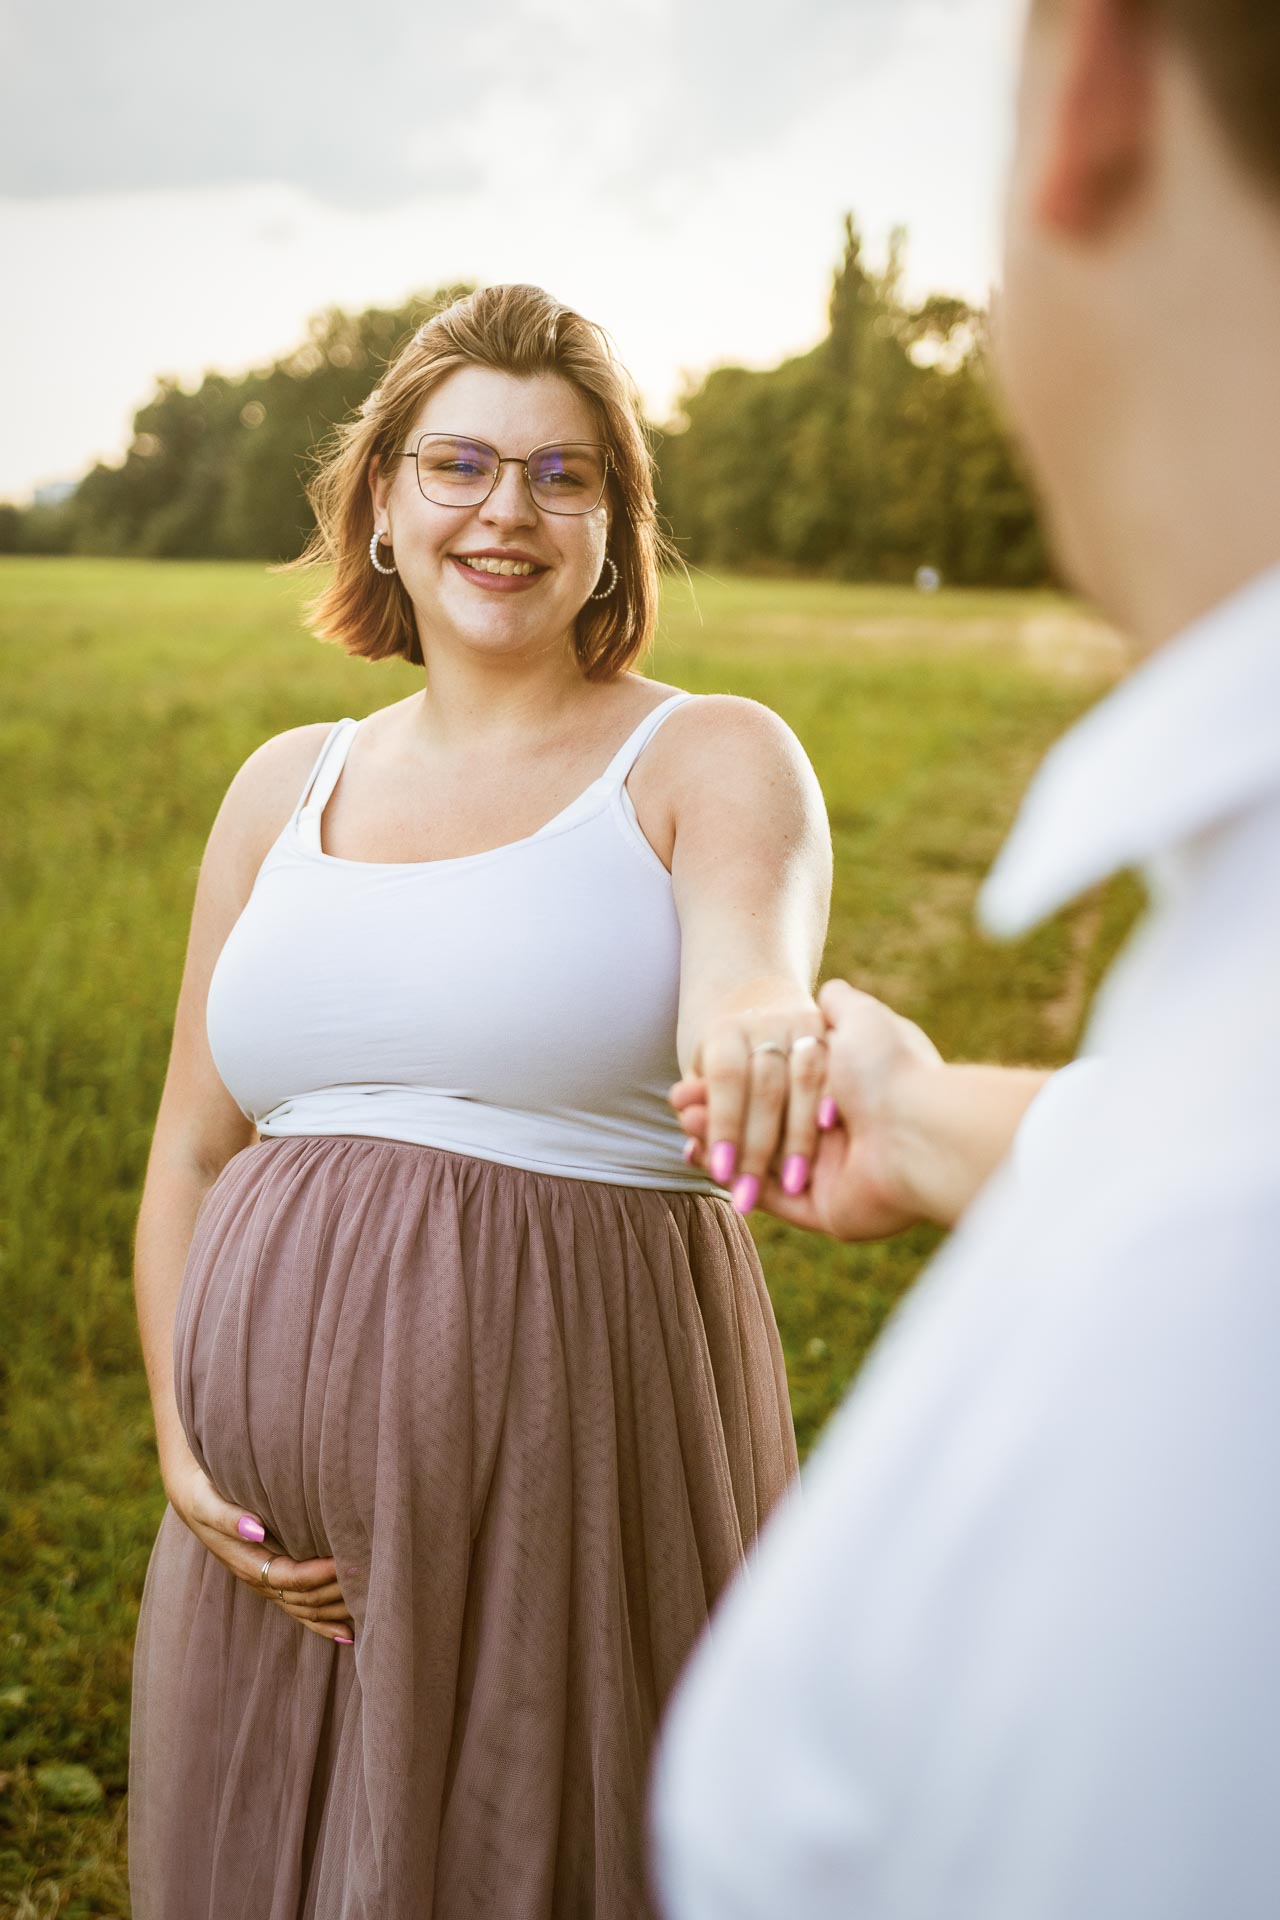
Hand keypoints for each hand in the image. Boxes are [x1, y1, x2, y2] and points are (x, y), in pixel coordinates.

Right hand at [165, 1453, 355, 1644]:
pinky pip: (300, 1610)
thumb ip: (229, 1518)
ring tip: (370, 1605)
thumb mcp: (209, 1504)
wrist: (195, 1500)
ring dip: (335, 1610)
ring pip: (306, 1609)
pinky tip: (349, 1633)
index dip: (319, 1575)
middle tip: (371, 1579)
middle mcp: (259, 1580)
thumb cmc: (204, 1496)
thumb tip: (256, 1529)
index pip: (289, 1578)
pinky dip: (324, 1623)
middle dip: (335, 1593)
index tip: (346, 1563)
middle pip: (303, 1599)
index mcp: (247, 1564)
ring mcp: (267, 1584)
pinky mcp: (274, 1580)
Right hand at [674, 979, 943, 1238]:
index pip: (778, 1088)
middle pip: (763, 1124)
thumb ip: (840, 1006)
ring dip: (720, 1143)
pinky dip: (735, 1178)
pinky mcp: (825, 1211)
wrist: (918, 1129)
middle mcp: (838, 1134)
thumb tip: (827, 990)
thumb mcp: (863, 1020)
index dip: (738, 1081)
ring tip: (685, 1125)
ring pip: (760, 1161)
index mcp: (845, 1094)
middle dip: (719, 1114)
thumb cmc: (890, 1071)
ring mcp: (831, 1175)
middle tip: (680, 1102)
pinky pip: (771, 1198)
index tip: (700, 1073)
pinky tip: (700, 1156)